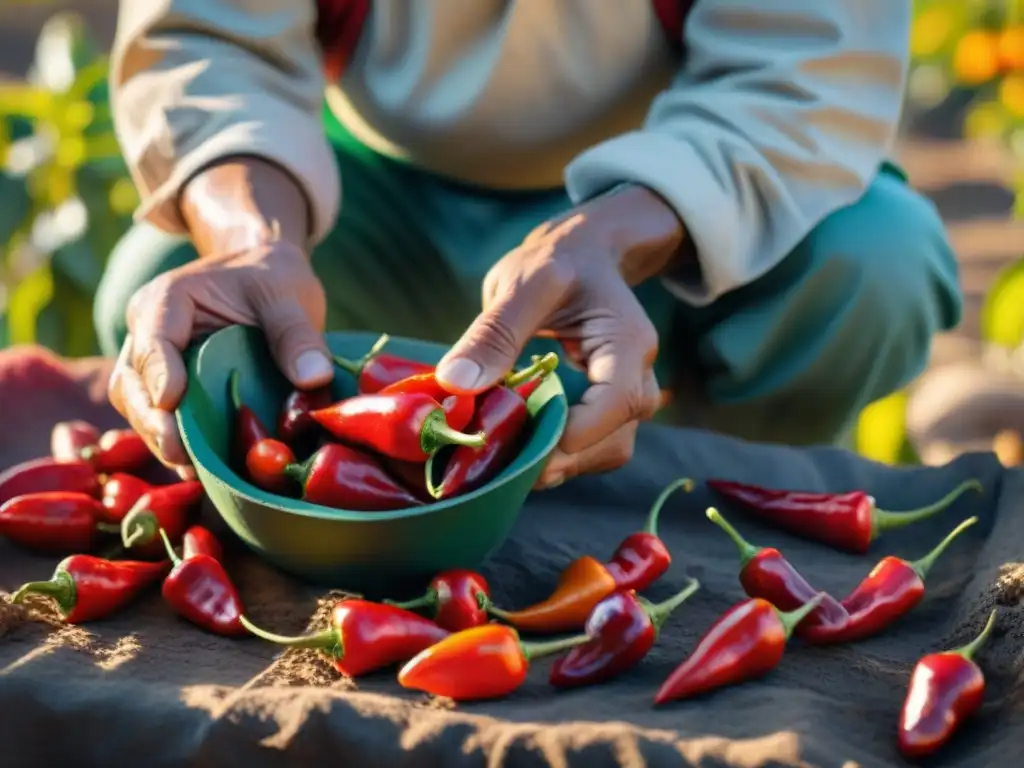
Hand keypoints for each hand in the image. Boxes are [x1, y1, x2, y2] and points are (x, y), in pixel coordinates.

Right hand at [108, 241, 332, 474]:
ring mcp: (153, 366)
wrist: (265, 276)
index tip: (170, 402)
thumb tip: (315, 379)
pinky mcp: (169, 392)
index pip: (153, 339)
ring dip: (161, 441)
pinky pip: (161, 422)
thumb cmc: (272, 279)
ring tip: (192, 472)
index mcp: (167, 300)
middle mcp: (147, 333)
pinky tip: (201, 472)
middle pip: (134, 384)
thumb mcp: (290, 297)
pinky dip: (178, 446)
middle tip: (180, 456)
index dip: (159, 372)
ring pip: (139, 409)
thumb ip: (297, 335)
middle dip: (153, 423)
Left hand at [435, 186, 684, 487]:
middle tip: (495, 460)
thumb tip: (456, 383)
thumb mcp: (522, 284)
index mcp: (628, 342)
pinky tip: (515, 445)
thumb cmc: (557, 262)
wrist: (582, 257)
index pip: (618, 401)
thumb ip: (494, 332)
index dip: (573, 433)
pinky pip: (589, 449)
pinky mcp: (606, 413)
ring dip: (556, 464)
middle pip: (613, 440)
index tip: (517, 443)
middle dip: (557, 457)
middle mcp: (640, 377)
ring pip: (605, 453)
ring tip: (501, 456)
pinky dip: (555, 456)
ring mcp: (626, 399)